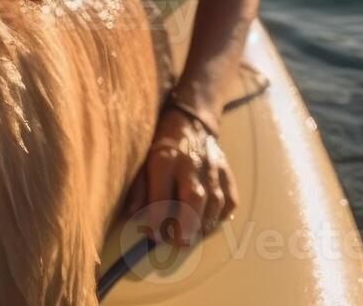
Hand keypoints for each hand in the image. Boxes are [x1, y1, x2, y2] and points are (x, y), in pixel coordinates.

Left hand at [122, 107, 236, 247]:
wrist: (191, 121)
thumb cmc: (161, 143)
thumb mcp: (143, 159)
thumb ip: (139, 187)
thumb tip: (133, 215)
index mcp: (165, 160)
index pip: (162, 196)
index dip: (157, 220)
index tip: (154, 235)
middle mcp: (191, 164)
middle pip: (193, 199)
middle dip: (186, 225)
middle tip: (179, 242)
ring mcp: (212, 169)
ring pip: (214, 203)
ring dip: (203, 225)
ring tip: (192, 235)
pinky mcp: (226, 173)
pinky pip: (229, 200)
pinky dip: (221, 216)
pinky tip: (209, 222)